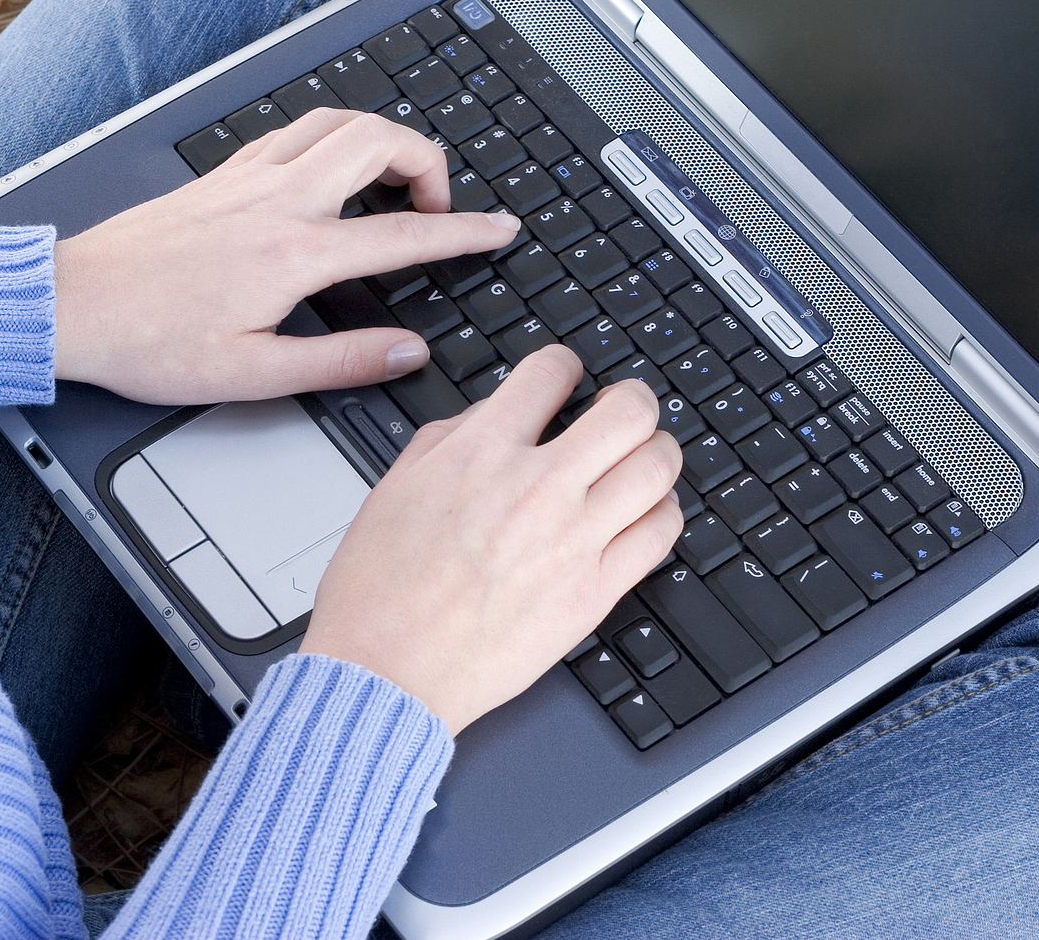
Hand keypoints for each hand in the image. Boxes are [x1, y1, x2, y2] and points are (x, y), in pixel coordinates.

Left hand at [52, 109, 519, 402]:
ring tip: (398, 181)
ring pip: (337, 121)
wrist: (71, 305)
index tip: (499, 230)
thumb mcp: (252, 375)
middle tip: (440, 205)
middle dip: (429, 162)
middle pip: (378, 142)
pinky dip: (334, 137)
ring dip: (383, 138)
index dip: (463, 231)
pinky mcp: (222, 174)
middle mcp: (275, 200)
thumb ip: (341, 361)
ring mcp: (247, 178)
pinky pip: (295, 130)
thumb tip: (407, 352)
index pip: (402, 233)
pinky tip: (332, 170)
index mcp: (292, 254)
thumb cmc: (149, 343)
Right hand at [300, 346, 684, 733]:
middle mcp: (535, 488)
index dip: (565, 366)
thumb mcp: (394, 488)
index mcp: (479, 453)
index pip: (550, 373)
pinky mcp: (594, 592)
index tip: (568, 377)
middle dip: (633, 401)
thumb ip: (448, 440)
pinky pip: (659, 534)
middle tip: (625, 411)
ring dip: (657, 455)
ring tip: (643, 461)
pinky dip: (661, 514)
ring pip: (658, 467)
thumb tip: (490, 416)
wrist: (384, 672)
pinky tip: (644, 515)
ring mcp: (572, 540)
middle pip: (629, 412)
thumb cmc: (377, 592)